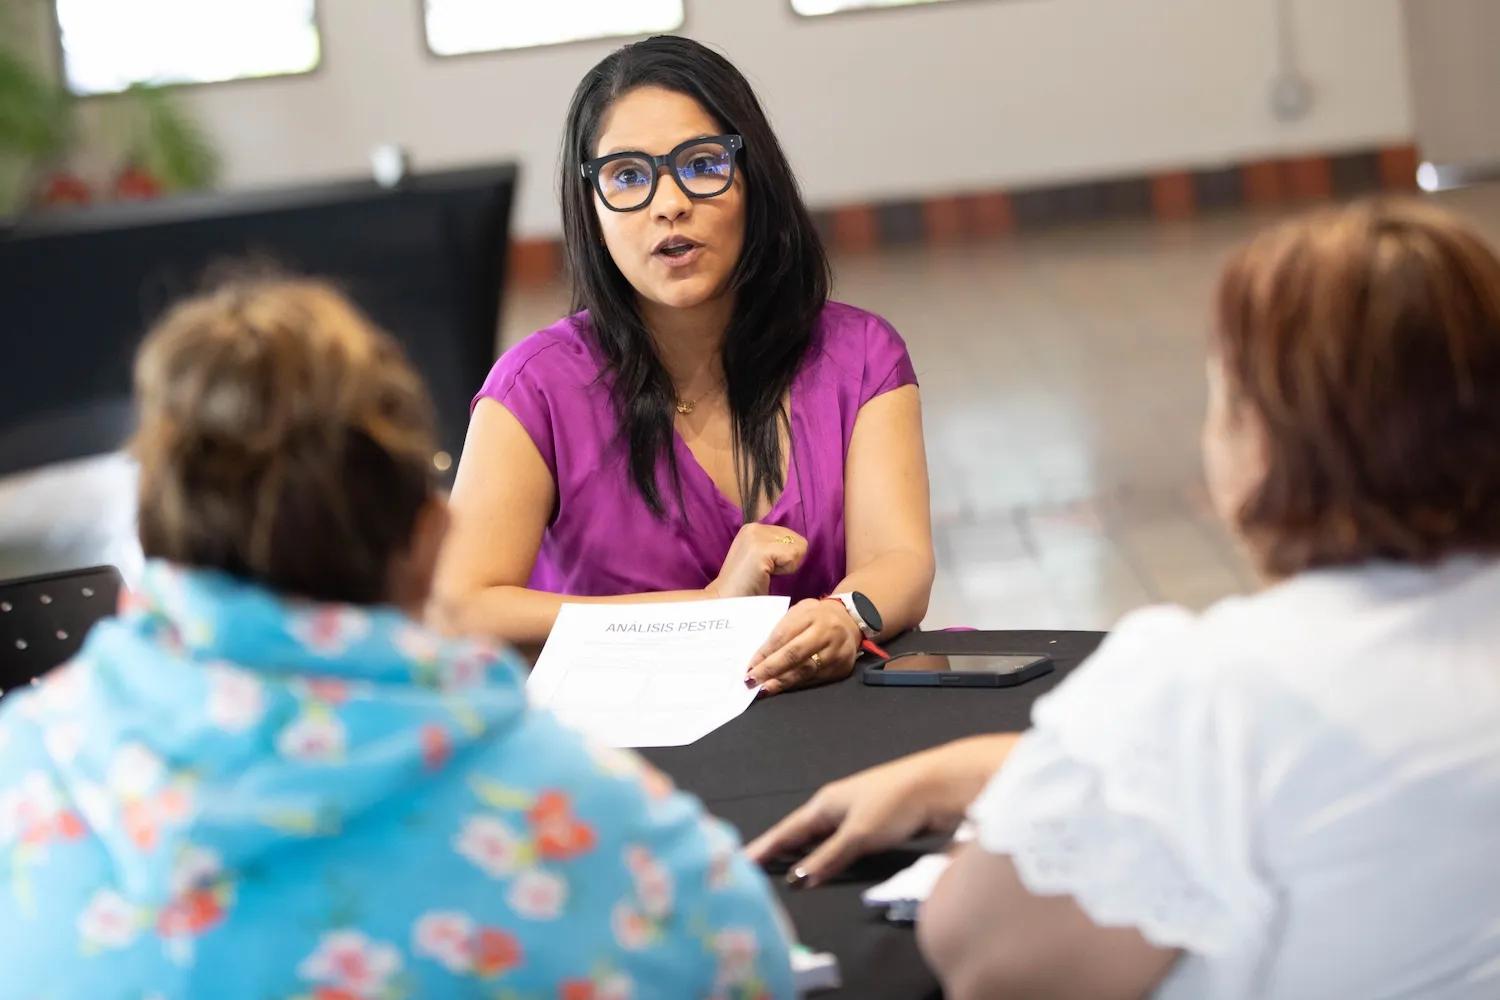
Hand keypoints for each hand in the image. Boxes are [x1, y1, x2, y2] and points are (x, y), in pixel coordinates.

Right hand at [707, 525, 807, 598]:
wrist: (726, 602)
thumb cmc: (747, 588)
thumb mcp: (762, 559)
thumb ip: (776, 547)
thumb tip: (803, 545)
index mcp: (753, 528)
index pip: (791, 535)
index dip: (786, 556)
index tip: (766, 569)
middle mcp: (754, 527)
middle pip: (798, 540)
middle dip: (788, 560)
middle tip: (766, 573)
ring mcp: (756, 536)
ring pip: (798, 547)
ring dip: (787, 566)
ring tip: (766, 574)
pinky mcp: (760, 549)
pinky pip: (793, 555)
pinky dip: (786, 570)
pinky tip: (767, 575)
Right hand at [744, 734, 1018, 886]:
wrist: (939, 786)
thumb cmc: (896, 802)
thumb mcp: (859, 834)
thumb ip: (828, 857)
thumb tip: (798, 880)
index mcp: (825, 804)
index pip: (787, 831)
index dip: (765, 848)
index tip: (741, 861)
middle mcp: (836, 807)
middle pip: (800, 834)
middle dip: (779, 851)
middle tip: (756, 871)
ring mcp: (855, 815)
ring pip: (821, 840)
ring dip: (804, 856)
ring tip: (784, 873)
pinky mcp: (875, 825)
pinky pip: (840, 845)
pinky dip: (827, 858)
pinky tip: (826, 868)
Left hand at [746, 598, 859, 694]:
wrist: (849, 620)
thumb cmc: (815, 617)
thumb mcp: (798, 613)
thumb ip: (781, 631)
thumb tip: (760, 658)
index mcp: (812, 614)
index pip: (784, 635)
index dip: (766, 652)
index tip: (750, 666)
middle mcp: (827, 633)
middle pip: (795, 654)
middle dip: (771, 669)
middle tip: (752, 681)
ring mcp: (837, 652)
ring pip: (806, 670)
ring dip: (783, 682)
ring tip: (765, 689)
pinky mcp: (842, 668)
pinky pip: (815, 679)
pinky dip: (797, 685)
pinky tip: (784, 688)